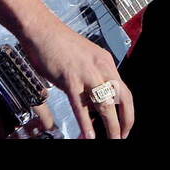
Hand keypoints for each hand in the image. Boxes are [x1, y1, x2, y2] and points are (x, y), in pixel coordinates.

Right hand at [20, 22, 133, 138]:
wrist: (41, 29)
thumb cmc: (58, 45)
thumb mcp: (83, 62)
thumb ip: (90, 82)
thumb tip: (93, 107)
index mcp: (105, 62)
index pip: (125, 91)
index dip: (128, 112)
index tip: (125, 127)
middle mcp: (101, 66)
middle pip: (123, 98)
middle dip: (125, 121)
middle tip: (121, 137)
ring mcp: (86, 72)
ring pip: (105, 104)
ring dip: (110, 126)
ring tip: (112, 140)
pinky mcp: (70, 78)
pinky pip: (80, 105)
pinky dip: (85, 124)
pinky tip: (88, 136)